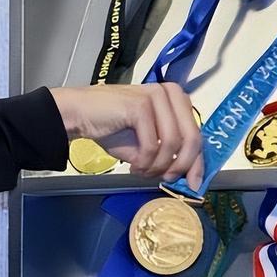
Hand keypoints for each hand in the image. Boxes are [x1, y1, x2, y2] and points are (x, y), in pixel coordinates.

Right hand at [49, 83, 202, 190]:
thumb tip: (189, 176)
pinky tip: (132, 164)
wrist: (78, 114)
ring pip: (173, 144)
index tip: (193, 183)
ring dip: (156, 166)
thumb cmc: (110, 126)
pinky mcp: (141, 106)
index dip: (197, 162)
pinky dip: (144, 161)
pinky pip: (153, 145)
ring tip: (140, 170)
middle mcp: (169, 93)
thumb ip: (169, 151)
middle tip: (163, 179)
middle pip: (191, 138)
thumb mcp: (146, 142)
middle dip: (180, 166)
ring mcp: (155, 96)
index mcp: (174, 98)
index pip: (196, 133)